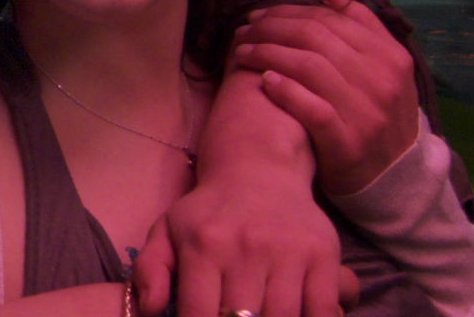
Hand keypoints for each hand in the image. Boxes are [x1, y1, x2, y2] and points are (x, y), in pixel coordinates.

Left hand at [134, 175, 345, 316]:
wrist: (259, 170)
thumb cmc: (209, 212)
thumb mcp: (167, 231)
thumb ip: (150, 270)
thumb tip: (152, 310)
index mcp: (204, 247)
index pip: (200, 315)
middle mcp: (246, 249)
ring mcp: (288, 252)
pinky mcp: (322, 255)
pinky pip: (322, 309)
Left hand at [232, 0, 420, 196]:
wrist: (395, 175)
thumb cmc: (378, 111)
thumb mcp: (382, 67)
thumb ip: (360, 25)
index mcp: (390, 55)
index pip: (330, 20)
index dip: (288, 13)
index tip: (259, 16)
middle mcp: (381, 80)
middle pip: (315, 38)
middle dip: (271, 30)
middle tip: (244, 32)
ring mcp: (365, 112)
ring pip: (309, 67)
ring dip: (268, 55)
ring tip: (242, 53)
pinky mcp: (347, 143)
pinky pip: (312, 110)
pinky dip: (286, 92)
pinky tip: (265, 81)